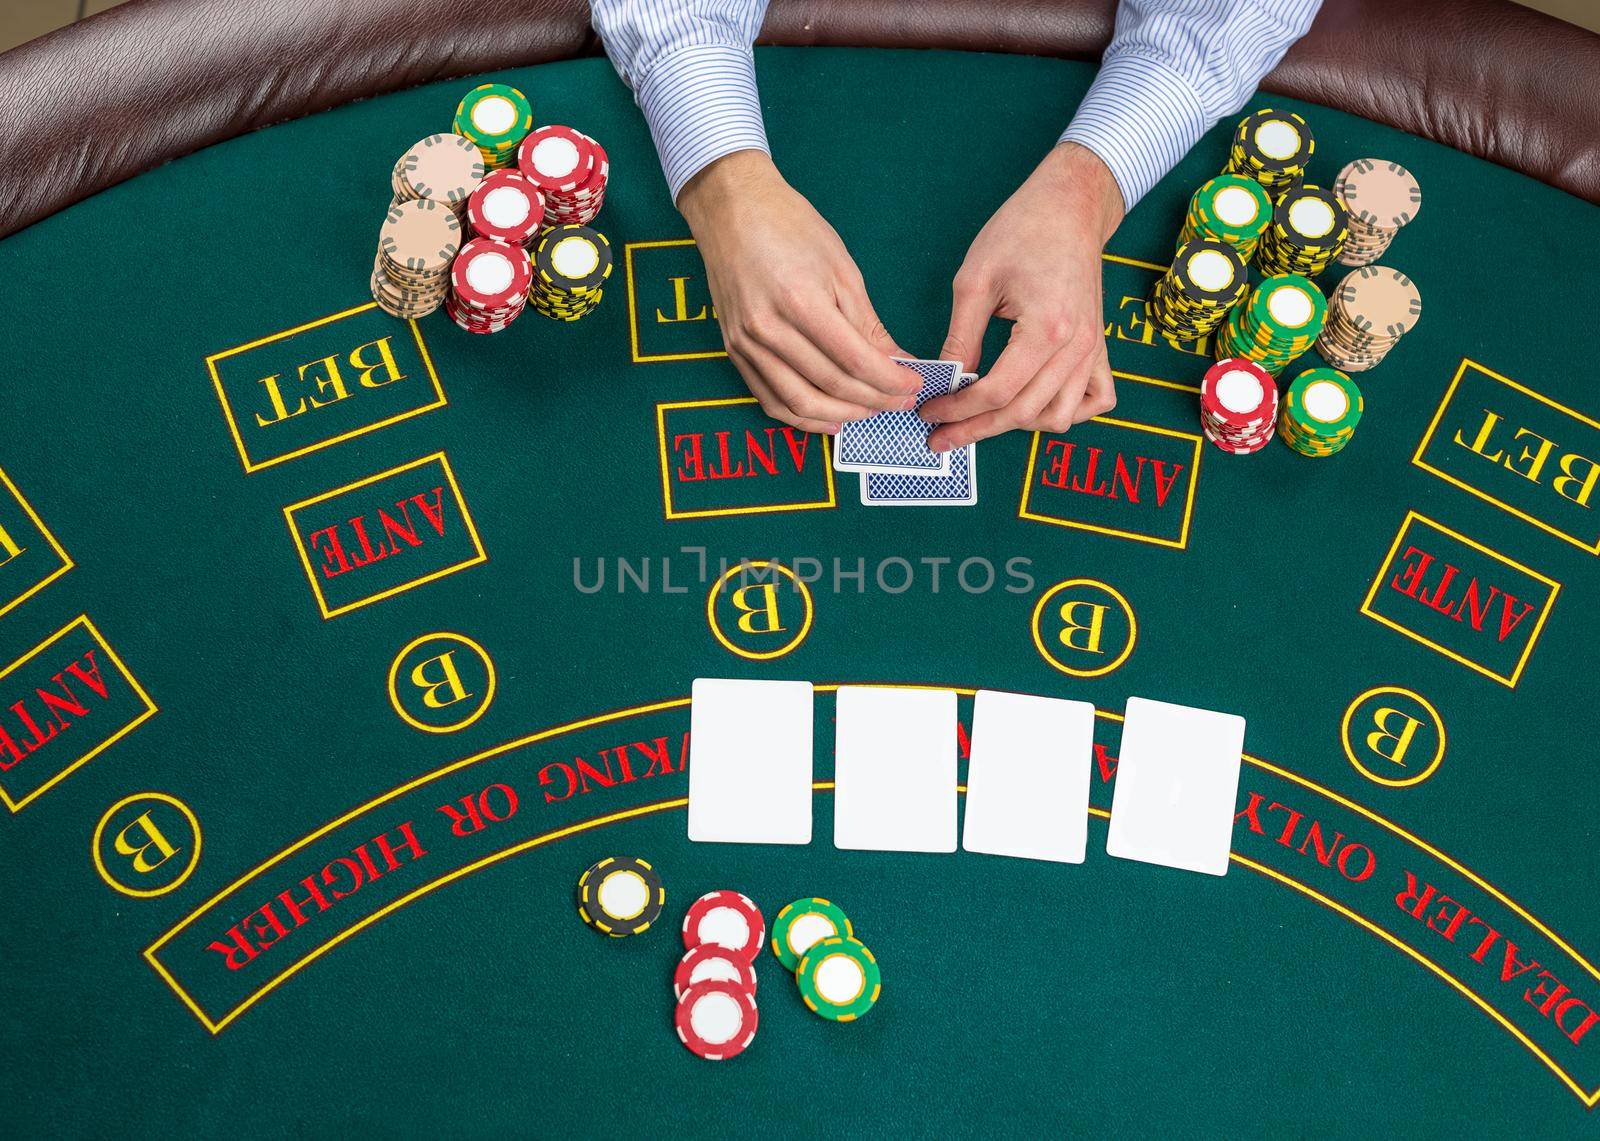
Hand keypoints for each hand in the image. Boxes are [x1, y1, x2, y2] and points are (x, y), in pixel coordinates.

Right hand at [678, 151, 918, 434]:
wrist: (731, 209)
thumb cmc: (790, 227)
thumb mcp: (841, 268)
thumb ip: (867, 322)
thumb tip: (895, 362)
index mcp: (801, 301)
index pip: (855, 361)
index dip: (890, 381)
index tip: (913, 386)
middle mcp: (769, 329)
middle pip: (831, 386)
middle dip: (874, 401)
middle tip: (900, 402)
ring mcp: (747, 344)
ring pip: (800, 403)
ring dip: (842, 416)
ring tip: (870, 412)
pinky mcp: (734, 351)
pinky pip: (770, 400)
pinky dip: (803, 417)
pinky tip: (831, 418)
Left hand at [923, 142, 1125, 451]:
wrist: (1070, 205)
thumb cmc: (1022, 230)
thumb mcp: (975, 280)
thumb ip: (961, 337)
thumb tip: (946, 381)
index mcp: (1047, 329)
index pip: (997, 392)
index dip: (958, 410)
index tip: (929, 413)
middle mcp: (1077, 347)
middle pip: (1023, 413)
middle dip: (976, 429)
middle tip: (940, 436)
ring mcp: (1094, 350)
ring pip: (1059, 417)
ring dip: (1018, 425)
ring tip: (981, 418)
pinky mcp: (1099, 347)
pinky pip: (1095, 401)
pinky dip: (1066, 412)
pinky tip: (1034, 405)